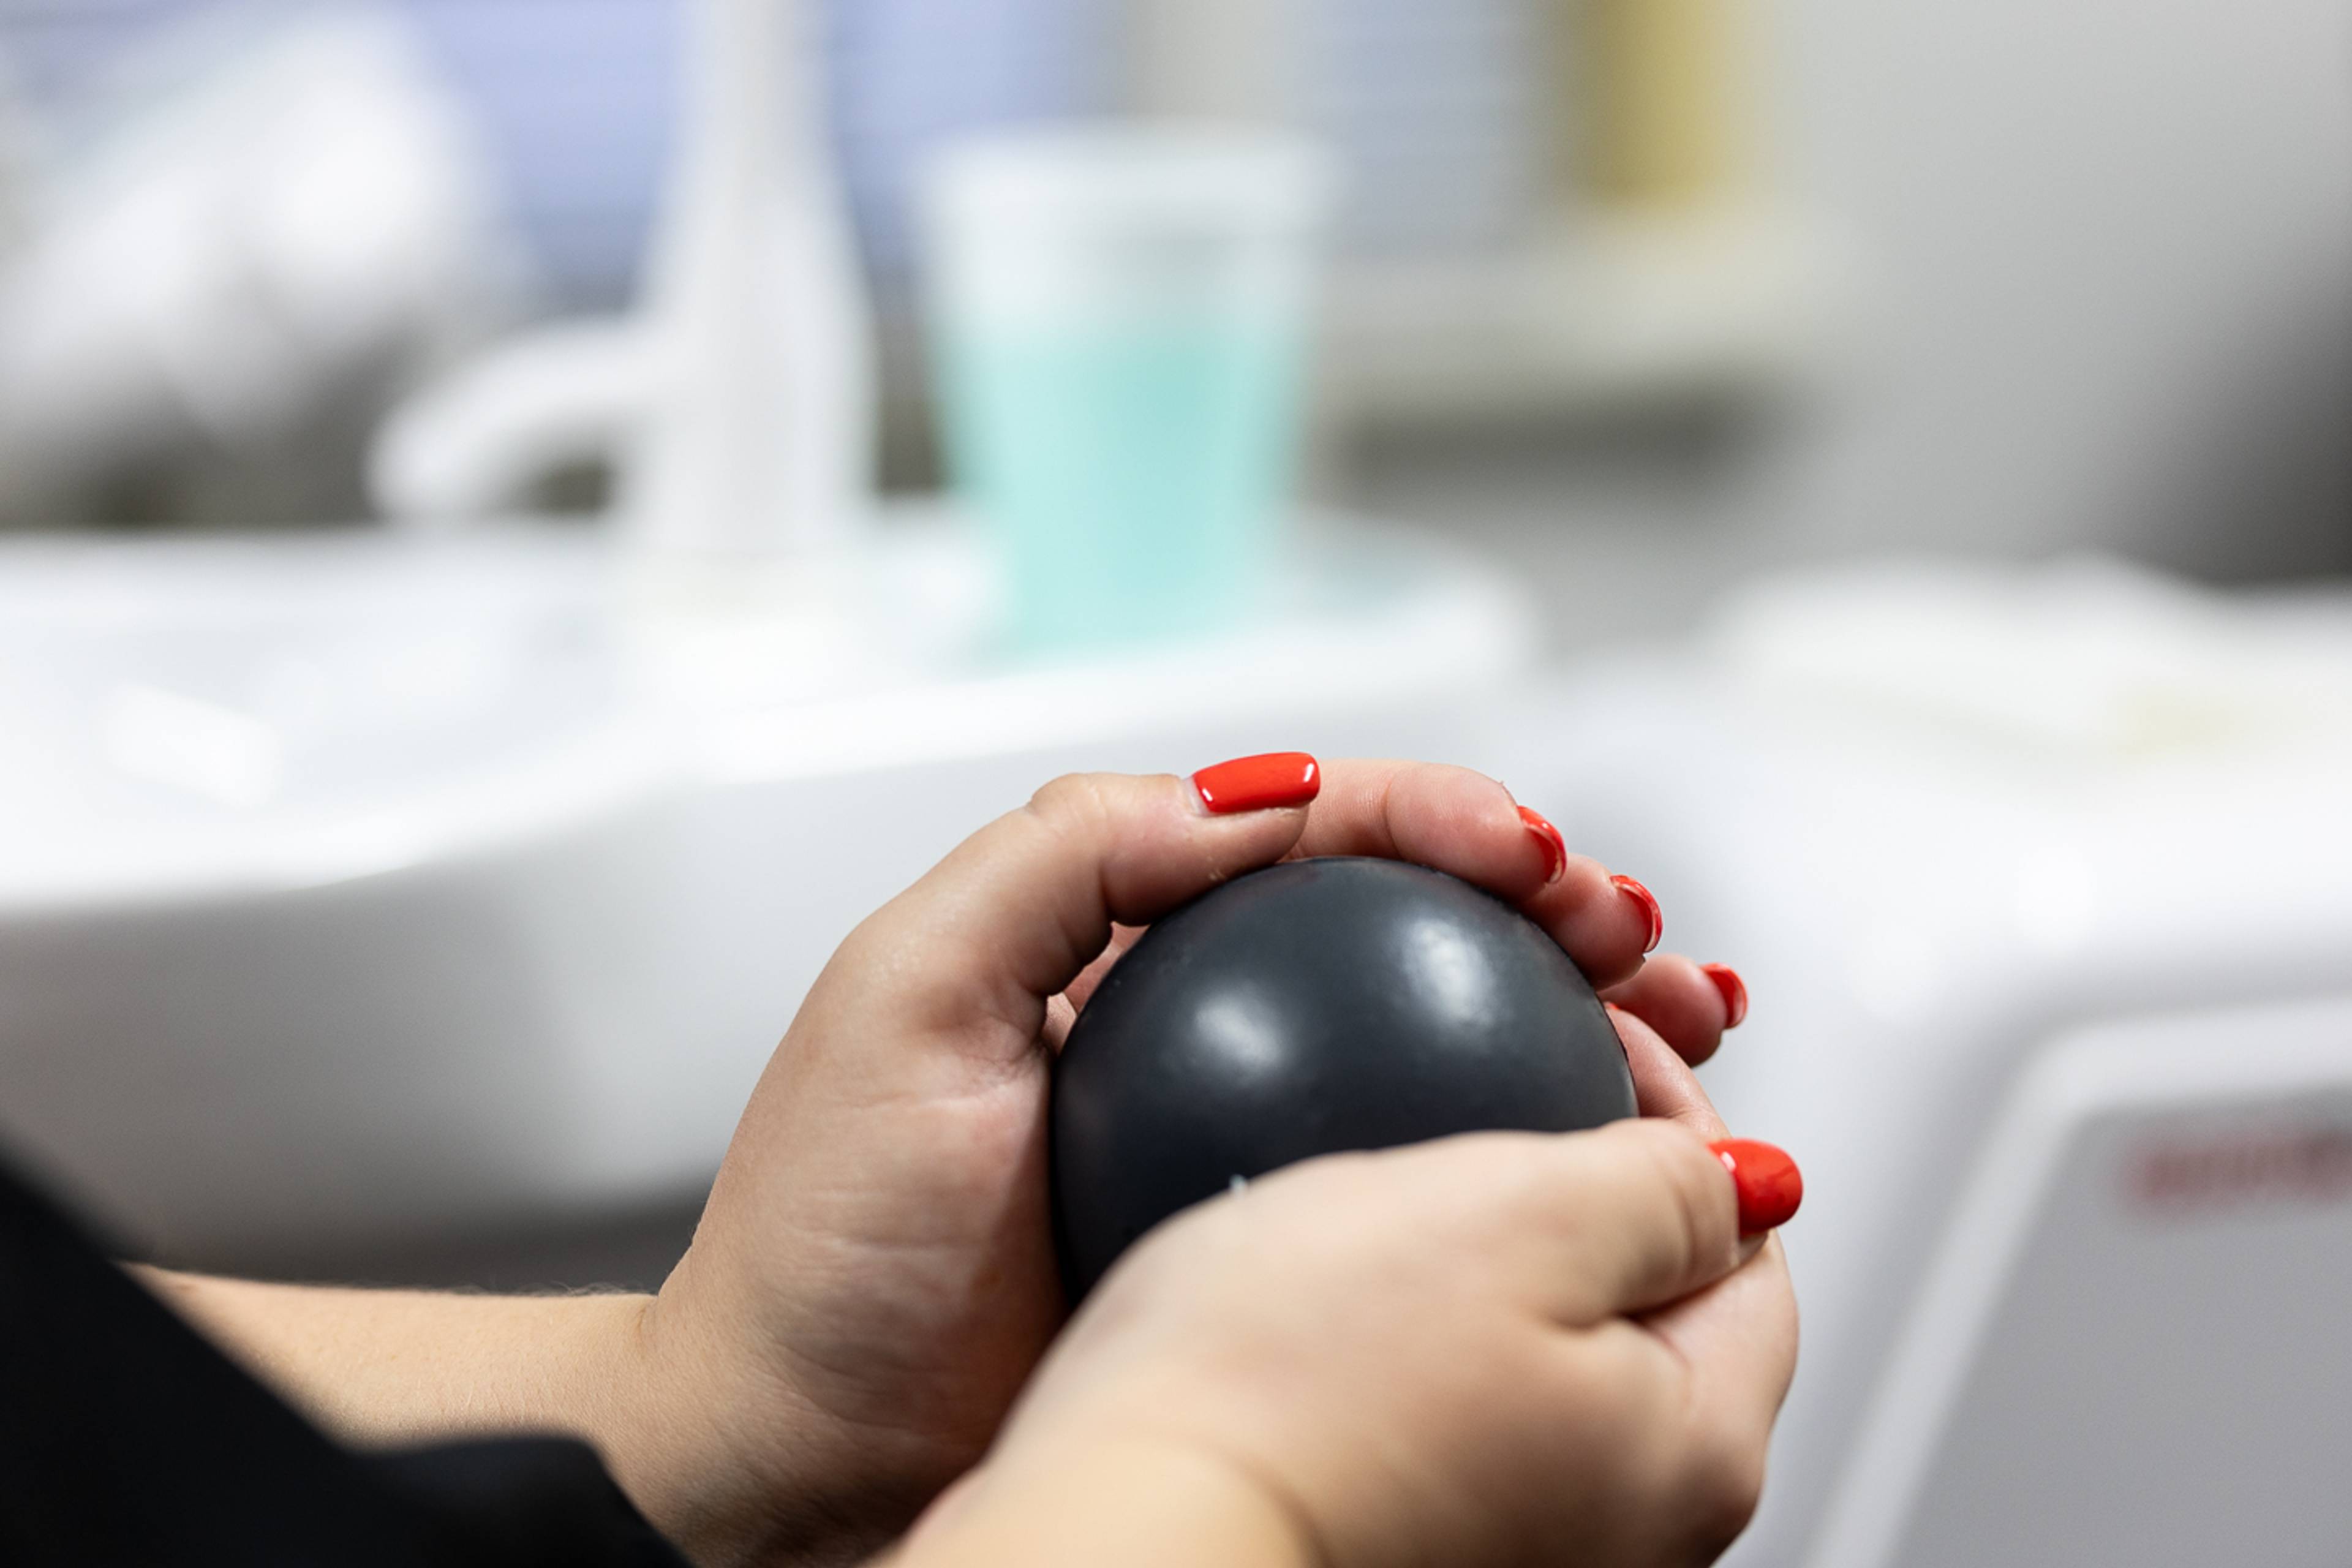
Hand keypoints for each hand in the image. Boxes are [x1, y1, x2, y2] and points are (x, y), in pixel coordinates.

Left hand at [627, 758, 1760, 1563]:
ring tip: (1680, 1026)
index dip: (1440, 816)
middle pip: (1414, 921)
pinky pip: (1429, 1171)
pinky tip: (1613, 1140)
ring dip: (1579, 1010)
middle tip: (1638, 945)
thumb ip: (1063, 854)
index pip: (1314, 827)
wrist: (804, 1456)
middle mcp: (1207, 1018)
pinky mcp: (1283, 1246)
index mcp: (1122, 933)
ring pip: (1450, 1035)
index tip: (1532, 856)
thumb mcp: (904, 994)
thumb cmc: (828, 1247)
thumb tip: (1255, 789)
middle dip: (1554, 903)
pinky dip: (1535, 1142)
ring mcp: (1256, 1133)